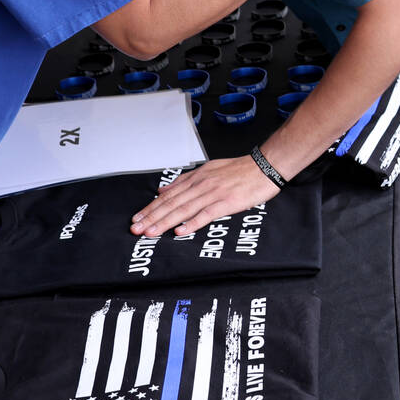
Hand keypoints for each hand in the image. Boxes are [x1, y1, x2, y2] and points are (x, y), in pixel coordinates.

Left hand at [129, 155, 281, 237]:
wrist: (263, 167)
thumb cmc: (238, 170)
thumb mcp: (207, 170)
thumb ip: (184, 181)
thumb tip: (163, 190)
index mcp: (195, 178)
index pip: (168, 195)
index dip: (151, 208)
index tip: (137, 218)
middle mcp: (201, 185)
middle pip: (171, 203)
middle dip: (151, 217)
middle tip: (136, 228)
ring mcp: (213, 194)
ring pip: (183, 209)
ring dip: (165, 222)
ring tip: (150, 232)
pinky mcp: (226, 202)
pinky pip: (206, 214)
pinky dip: (191, 223)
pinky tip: (180, 231)